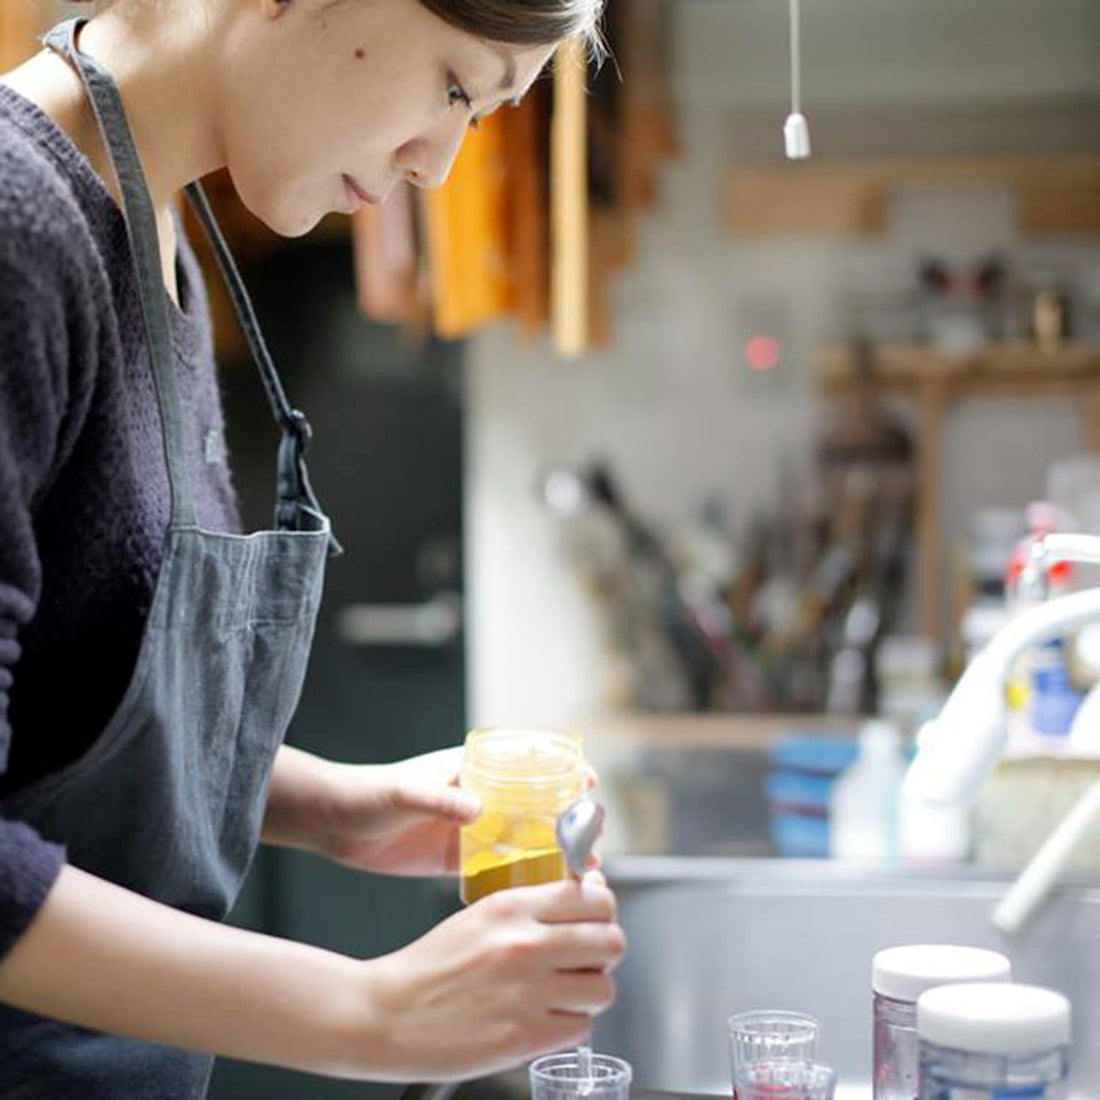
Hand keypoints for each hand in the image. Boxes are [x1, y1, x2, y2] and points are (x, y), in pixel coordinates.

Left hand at [313, 748, 601, 877]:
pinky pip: (498, 866)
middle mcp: (479, 796)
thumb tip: (476, 810)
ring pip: (524, 837)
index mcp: (471, 768)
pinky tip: (543, 894)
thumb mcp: (403, 792)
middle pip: (536, 803)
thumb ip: (438, 799)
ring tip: (582, 873)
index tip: (588, 783)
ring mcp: (470, 828)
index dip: (562, 768)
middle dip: (568, 818)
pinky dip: (523, 876)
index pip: (527, 761)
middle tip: (593, 842)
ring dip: (553, 851)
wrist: (334, 822)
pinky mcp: (456, 858)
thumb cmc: (368, 793)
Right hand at [354, 875, 625, 1080]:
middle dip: (605, 951)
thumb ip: (531, 910)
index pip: (595, 898)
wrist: (386, 1014)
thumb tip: (584, 903)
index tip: (596, 917)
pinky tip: (544, 1018)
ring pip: (604, 989)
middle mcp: (524, 945)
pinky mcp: (525, 1038)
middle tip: (587, 958)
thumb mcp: (480, 916)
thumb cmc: (430, 966)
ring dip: (590, 992)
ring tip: (564, 992)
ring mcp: (527, 993)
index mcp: (512, 908)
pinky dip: (568, 1025)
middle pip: (612, 941)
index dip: (604, 910)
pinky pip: (580, 1028)